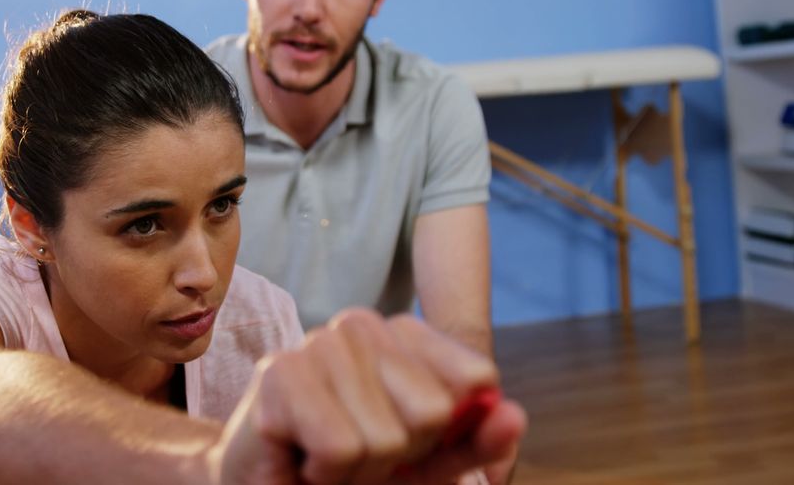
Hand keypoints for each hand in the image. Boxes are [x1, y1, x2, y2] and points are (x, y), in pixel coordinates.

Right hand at [209, 308, 526, 484]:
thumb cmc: (346, 467)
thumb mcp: (424, 463)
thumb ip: (471, 442)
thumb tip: (514, 415)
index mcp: (402, 333)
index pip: (476, 379)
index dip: (446, 433)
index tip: (405, 442)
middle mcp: (361, 324)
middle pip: (434, 412)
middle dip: (399, 455)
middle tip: (356, 453)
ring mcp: (319, 343)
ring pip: (386, 438)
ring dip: (357, 472)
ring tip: (325, 458)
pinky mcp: (279, 374)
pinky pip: (342, 448)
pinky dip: (326, 475)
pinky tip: (301, 460)